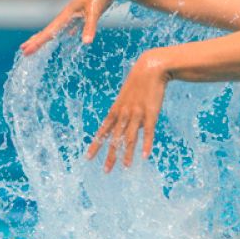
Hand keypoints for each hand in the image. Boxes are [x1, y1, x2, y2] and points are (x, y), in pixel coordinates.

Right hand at [20, 0, 120, 55]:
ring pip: (57, 28)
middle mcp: (68, 14)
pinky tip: (69, 36)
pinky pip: (70, 26)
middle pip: (48, 30)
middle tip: (24, 50)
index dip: (37, 42)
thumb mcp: (95, 11)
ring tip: (38, 43)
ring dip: (48, 36)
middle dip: (36, 40)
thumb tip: (86, 42)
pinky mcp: (84, 13)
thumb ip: (89, 27)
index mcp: (67, 14)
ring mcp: (75, 13)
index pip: (49, 32)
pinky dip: (66, 33)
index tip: (25, 51)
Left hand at [87, 50, 168, 171]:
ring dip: (127, 153)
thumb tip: (121, 121)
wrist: (150, 68)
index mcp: (116, 109)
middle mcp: (124, 114)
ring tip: (124, 167)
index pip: (103, 130)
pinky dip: (146, 144)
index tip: (88, 157)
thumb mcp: (126, 96)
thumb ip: (123, 109)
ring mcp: (137, 114)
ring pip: (130, 137)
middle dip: (110, 155)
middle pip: (115, 138)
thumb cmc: (138, 82)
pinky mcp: (151, 113)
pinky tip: (145, 155)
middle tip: (106, 170)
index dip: (96, 144)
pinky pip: (148, 132)